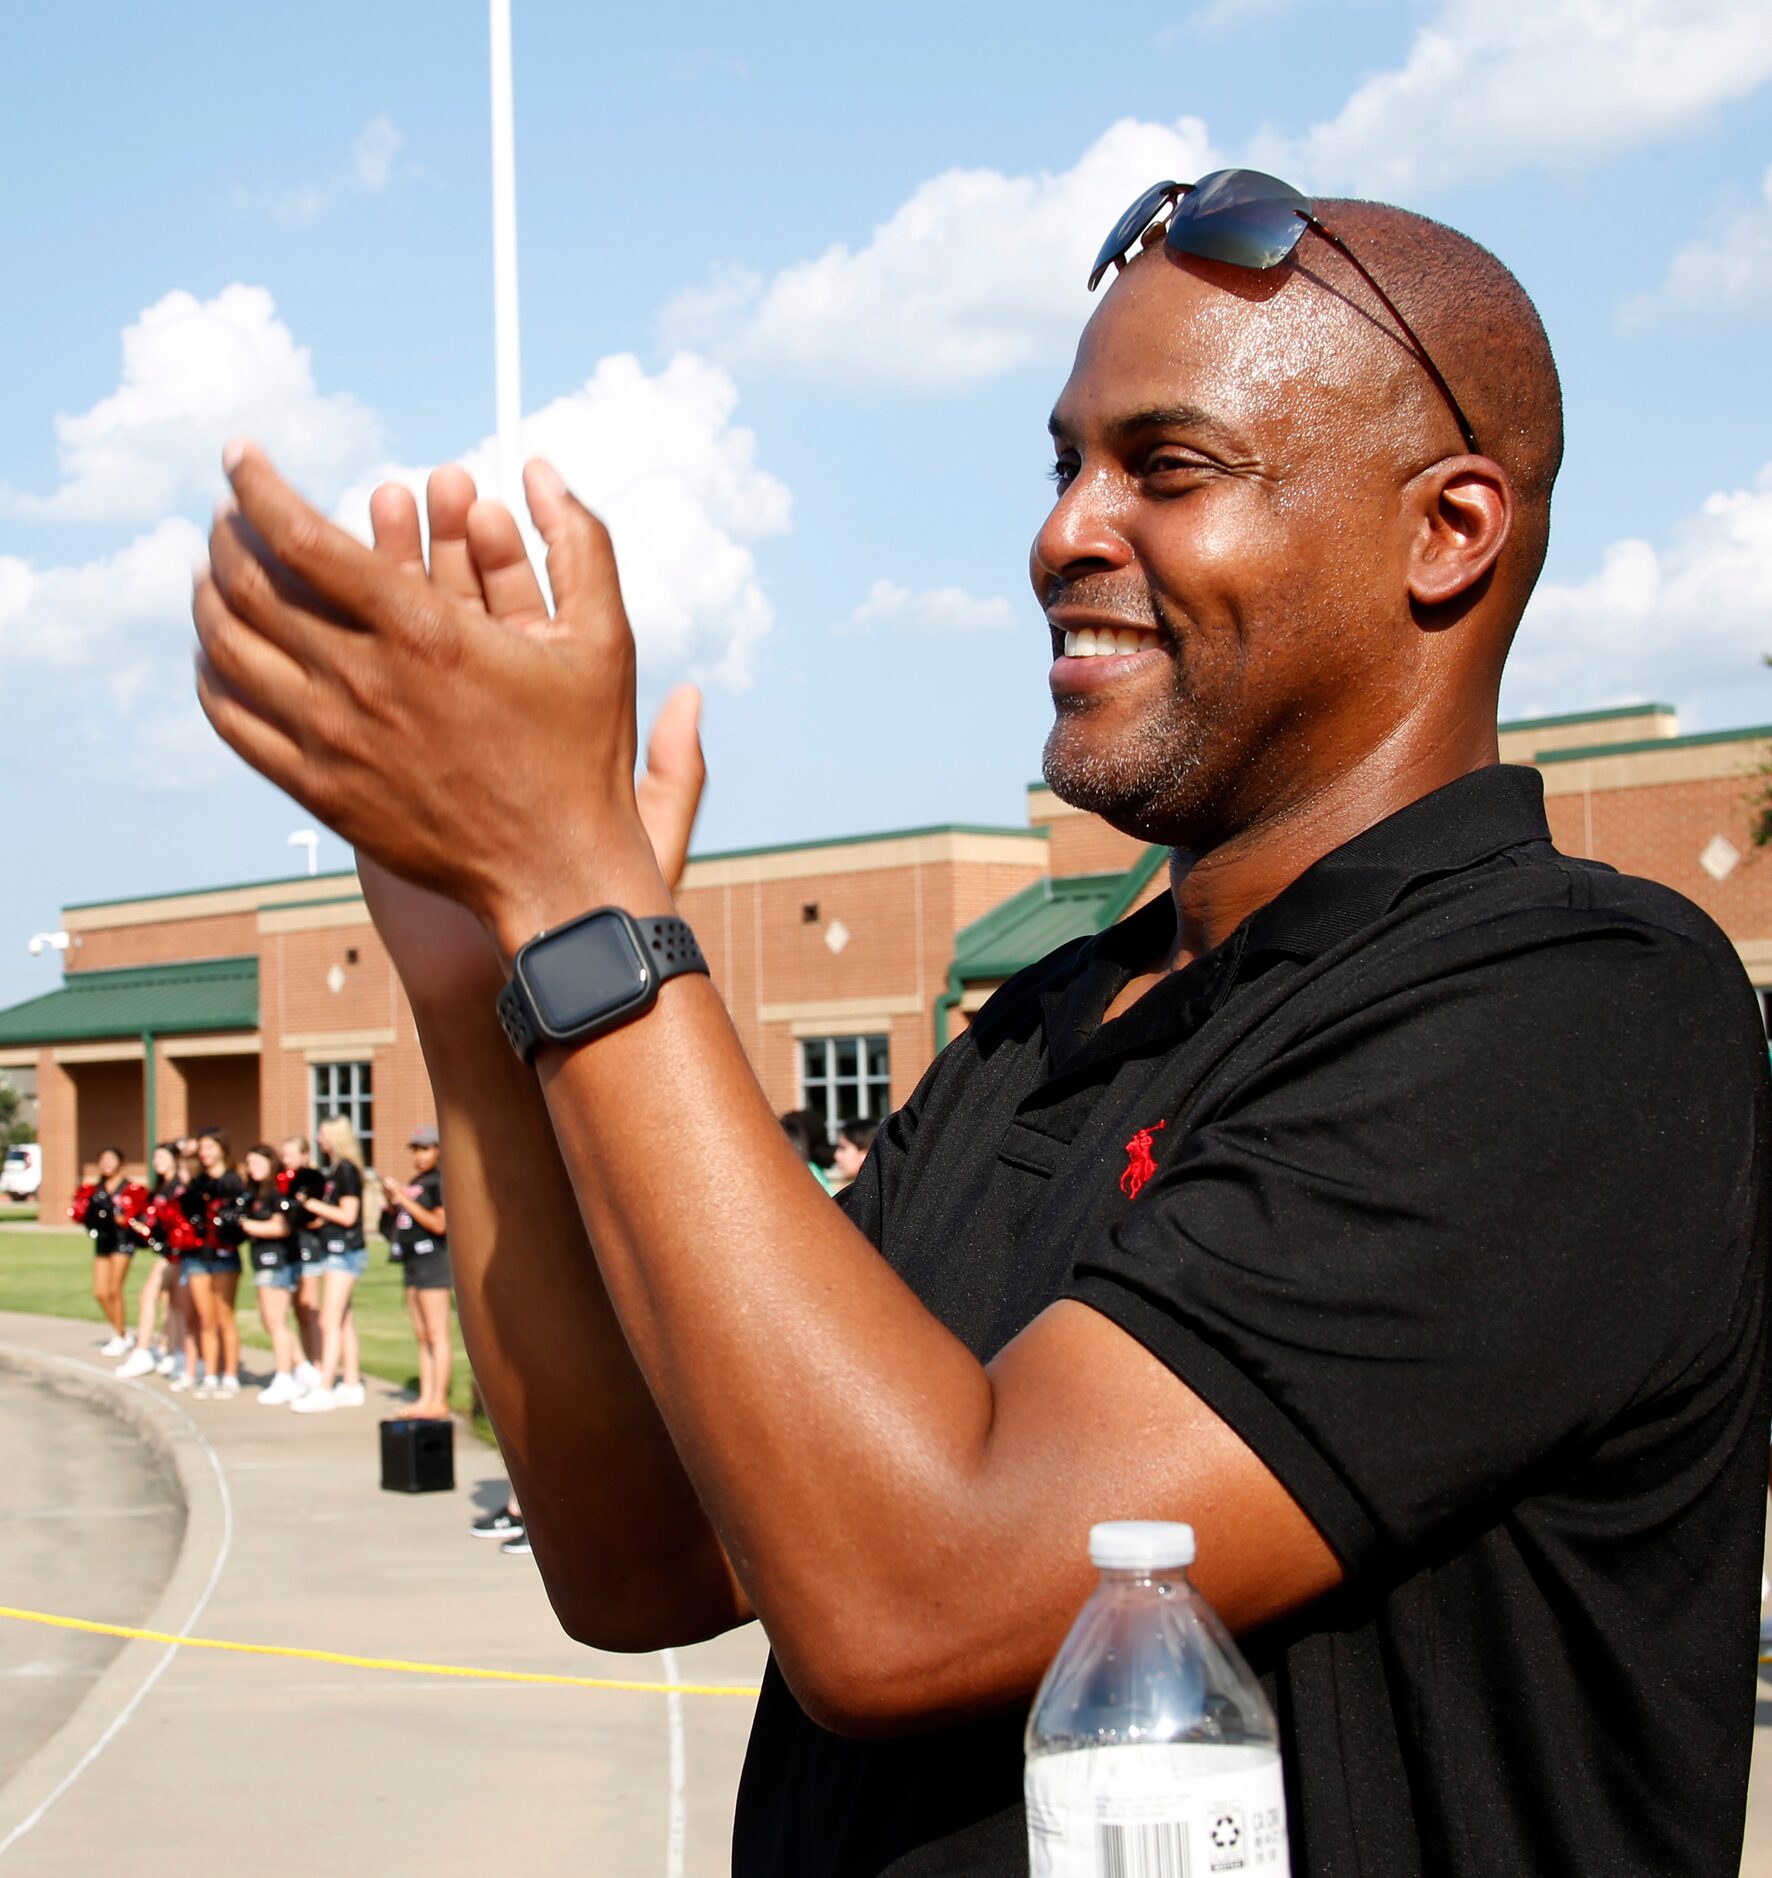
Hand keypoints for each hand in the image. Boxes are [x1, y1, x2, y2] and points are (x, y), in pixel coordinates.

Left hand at [194, 443, 688, 956]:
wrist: (557, 869)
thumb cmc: (583, 754)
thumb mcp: (605, 638)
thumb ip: (580, 542)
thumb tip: (542, 468)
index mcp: (424, 632)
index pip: (300, 536)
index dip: (258, 485)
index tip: (242, 456)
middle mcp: (364, 682)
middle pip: (249, 585)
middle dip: (228, 533)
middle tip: (230, 513)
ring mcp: (333, 741)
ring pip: (229, 648)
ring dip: (209, 596)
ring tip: (214, 571)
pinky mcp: (320, 790)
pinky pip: (234, 720)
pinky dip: (212, 674)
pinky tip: (221, 654)